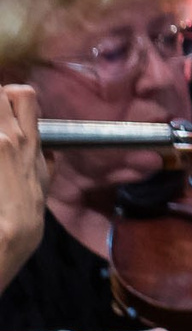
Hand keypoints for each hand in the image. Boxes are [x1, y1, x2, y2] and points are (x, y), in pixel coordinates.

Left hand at [0, 84, 44, 288]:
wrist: (9, 237)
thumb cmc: (26, 211)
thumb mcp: (43, 181)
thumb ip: (44, 162)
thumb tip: (48, 154)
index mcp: (28, 140)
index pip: (22, 94)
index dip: (9, 94)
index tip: (4, 106)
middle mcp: (8, 137)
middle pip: (0, 93)